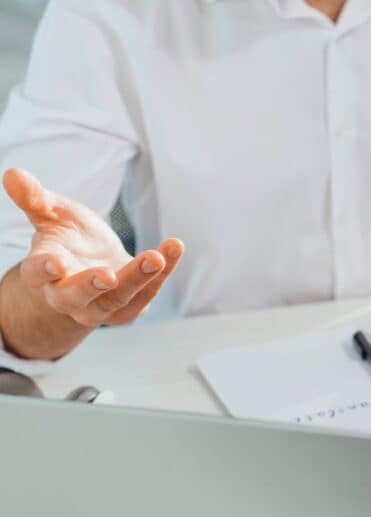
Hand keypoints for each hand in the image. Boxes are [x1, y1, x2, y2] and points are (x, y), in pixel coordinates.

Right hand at [2, 168, 182, 329]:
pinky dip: (164, 272)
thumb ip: (35, 199)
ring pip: (119, 298)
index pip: (38, 273)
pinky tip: (174, 248)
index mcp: (44, 272)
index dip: (43, 269)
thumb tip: (12, 174)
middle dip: (91, 286)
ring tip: (157, 256)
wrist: (95, 266)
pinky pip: (148, 293)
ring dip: (139, 278)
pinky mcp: (129, 309)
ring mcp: (101, 307)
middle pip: (76, 298)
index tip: (54, 262)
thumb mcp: (53, 214)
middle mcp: (69, 296)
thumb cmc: (69, 238)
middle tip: (108, 276)